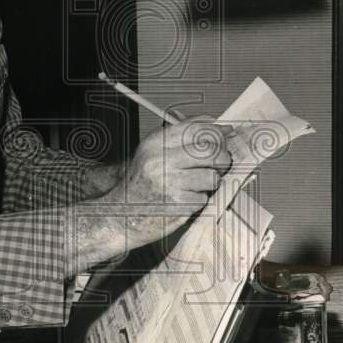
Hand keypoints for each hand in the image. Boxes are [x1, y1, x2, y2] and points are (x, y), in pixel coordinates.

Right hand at [103, 117, 232, 245]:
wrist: (120, 214)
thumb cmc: (140, 185)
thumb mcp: (153, 153)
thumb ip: (184, 138)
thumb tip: (221, 128)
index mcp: (156, 143)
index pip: (197, 128)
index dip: (216, 133)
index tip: (222, 139)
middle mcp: (161, 160)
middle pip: (211, 151)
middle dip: (222, 159)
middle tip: (218, 165)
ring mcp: (169, 182)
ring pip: (212, 177)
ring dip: (209, 183)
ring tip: (195, 185)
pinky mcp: (177, 204)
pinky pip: (204, 198)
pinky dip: (198, 201)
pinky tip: (184, 199)